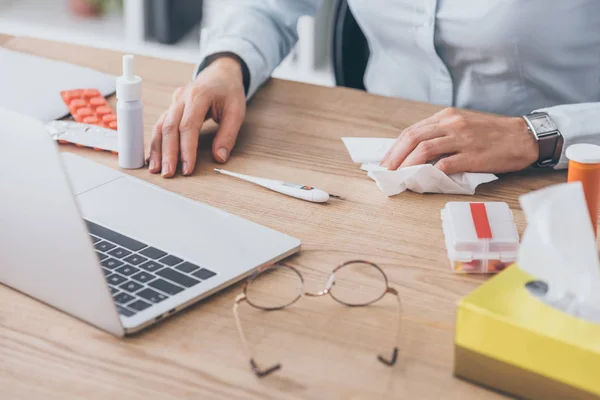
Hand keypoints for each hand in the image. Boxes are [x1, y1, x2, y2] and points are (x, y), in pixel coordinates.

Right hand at [148, 55, 245, 177]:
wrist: (220, 73)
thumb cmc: (229, 91)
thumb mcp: (236, 111)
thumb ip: (228, 135)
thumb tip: (219, 158)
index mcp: (199, 95)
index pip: (188, 126)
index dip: (186, 149)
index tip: (187, 168)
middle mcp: (182, 98)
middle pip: (170, 127)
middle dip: (168, 153)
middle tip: (168, 173)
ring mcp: (174, 102)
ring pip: (161, 126)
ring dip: (157, 149)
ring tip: (155, 169)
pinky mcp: (171, 108)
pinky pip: (160, 125)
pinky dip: (156, 142)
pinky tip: (153, 157)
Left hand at [380, 108, 538, 173]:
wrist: (524, 137)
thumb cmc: (492, 134)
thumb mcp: (463, 125)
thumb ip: (441, 134)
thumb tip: (416, 153)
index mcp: (446, 116)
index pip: (412, 130)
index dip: (395, 147)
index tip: (386, 160)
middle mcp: (452, 124)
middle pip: (413, 138)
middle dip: (395, 156)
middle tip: (386, 171)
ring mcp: (462, 139)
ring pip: (424, 149)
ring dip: (407, 164)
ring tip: (398, 176)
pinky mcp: (473, 155)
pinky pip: (445, 164)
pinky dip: (430, 173)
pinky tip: (422, 180)